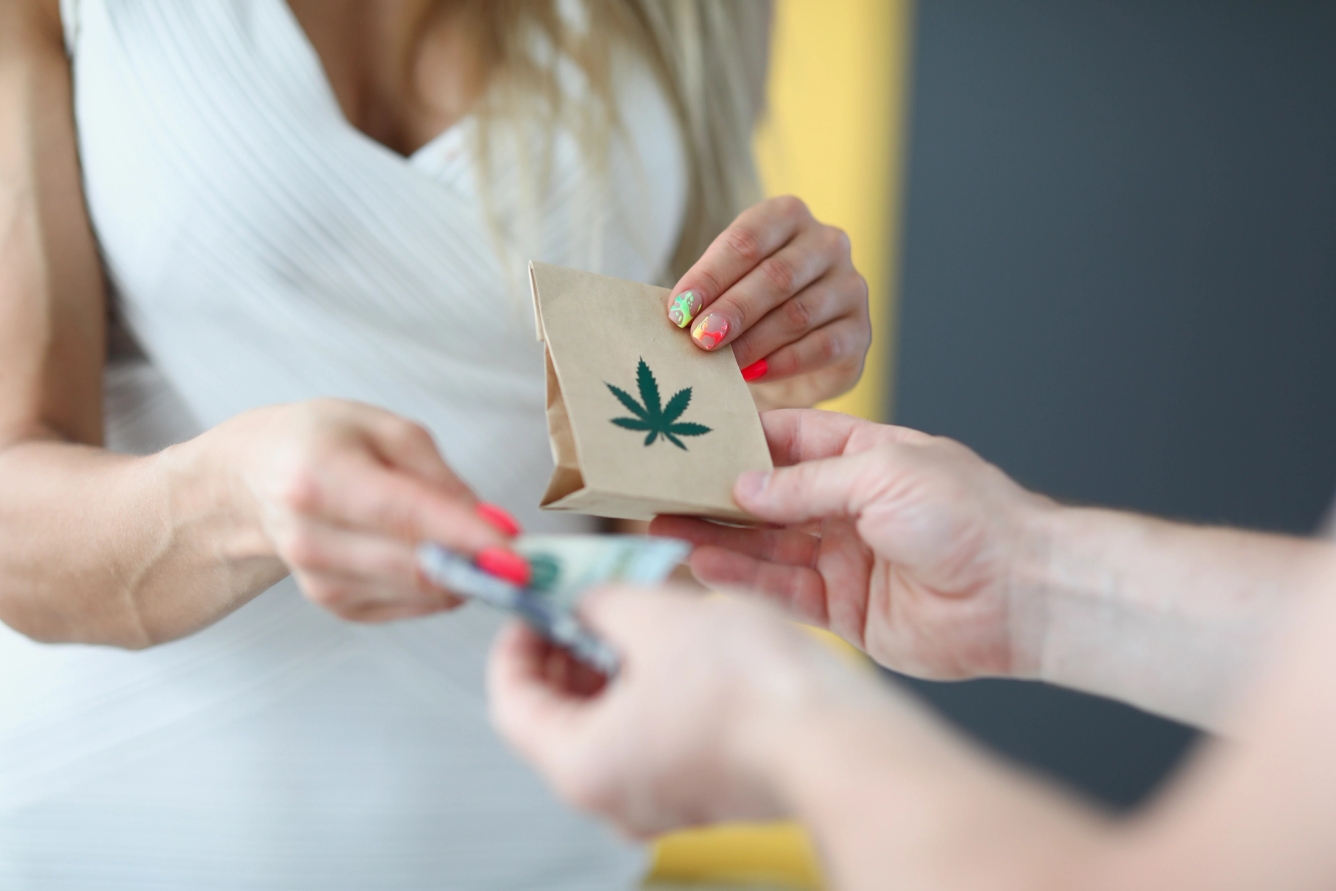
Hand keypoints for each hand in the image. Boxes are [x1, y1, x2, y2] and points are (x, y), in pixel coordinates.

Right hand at [218, 399, 524, 621]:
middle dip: (479, 564)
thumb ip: (441, 477)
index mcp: (320, 476)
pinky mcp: (333, 605)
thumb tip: (491, 526)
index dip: (467, 537)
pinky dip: (437, 585)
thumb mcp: (385, 430)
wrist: (253, 479)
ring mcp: (317, 578)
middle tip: (524, 556)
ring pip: (417, 592)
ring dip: (462, 574)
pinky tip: (434, 556)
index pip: (405, 515)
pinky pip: (409, 605)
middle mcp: (311, 534)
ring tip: (477, 544)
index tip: (517, 553)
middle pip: (414, 564)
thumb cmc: (322, 442)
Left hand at [488, 586, 869, 836]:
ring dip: (609, 665)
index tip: (532, 603)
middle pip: (557, 716)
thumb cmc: (750, 691)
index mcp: (580, 765)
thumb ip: (600, 601)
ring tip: (636, 611)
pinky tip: (676, 645)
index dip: (514, 641)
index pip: (510, 701)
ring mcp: (658, 801)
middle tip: (584, 598)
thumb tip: (583, 596)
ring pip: (607, 725)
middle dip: (565, 649)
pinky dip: (648, 690)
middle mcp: (611, 797)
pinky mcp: (699, 792)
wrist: (840, 742)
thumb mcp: (656, 616)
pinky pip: (651, 737)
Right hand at [651, 409, 1055, 679]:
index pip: (788, 441)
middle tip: (657, 489)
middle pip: (767, 498)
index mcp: (867, 457)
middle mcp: (850, 508)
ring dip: (714, 538)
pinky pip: (782, 590)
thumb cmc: (969, 515)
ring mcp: (845, 560)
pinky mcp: (844, 611)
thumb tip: (741, 486)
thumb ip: (805, 483)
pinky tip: (701, 564)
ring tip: (660, 527)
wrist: (1024, 594)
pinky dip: (741, 578)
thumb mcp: (881, 474)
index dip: (738, 438)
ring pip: (765, 546)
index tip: (686, 435)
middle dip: (713, 494)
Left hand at [666, 196, 870, 405]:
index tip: (680, 309)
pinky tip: (754, 374)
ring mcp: (850, 286)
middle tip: (700, 338)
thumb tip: (679, 314)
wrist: (794, 354)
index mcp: (787, 217)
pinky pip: (823, 347)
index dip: (711, 276)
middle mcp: (827, 243)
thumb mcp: (726, 289)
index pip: (747, 241)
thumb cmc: (751, 310)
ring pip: (799, 313)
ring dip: (754, 341)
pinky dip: (783, 363)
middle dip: (732, 310)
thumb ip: (708, 294)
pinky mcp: (860, 331)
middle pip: (776, 275)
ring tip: (721, 363)